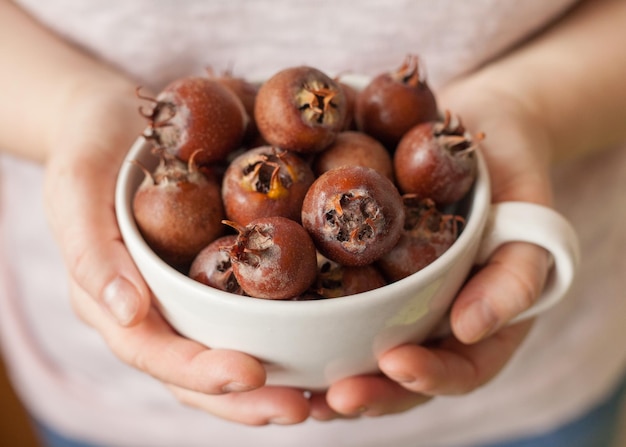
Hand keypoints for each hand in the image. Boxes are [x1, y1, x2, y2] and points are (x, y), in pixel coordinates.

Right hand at [42, 84, 309, 424]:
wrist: (119, 119)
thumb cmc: (88, 150)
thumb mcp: (75, 188)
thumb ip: (92, 251)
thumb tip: (127, 313)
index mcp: (118, 301)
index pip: (155, 353)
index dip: (199, 372)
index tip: (249, 374)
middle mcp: (161, 308)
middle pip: (201, 369)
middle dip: (249, 398)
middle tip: (302, 407)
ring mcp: (195, 292)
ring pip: (235, 348)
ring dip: (279, 377)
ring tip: (326, 394)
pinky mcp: (226, 267)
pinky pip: (258, 304)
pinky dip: (292, 326)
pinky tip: (330, 335)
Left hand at [311, 82, 554, 418]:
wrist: (476, 128)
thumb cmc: (513, 172)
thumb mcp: (530, 217)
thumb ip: (515, 276)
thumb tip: (468, 328)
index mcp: (480, 319)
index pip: (463, 369)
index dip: (429, 377)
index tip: (396, 363)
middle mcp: (434, 317)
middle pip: (404, 373)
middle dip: (371, 391)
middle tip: (334, 400)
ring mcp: (398, 296)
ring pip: (366, 349)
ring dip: (331, 374)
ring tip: (295, 390)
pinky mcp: (365, 267)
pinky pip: (339, 298)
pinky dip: (311, 318)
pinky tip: (278, 327)